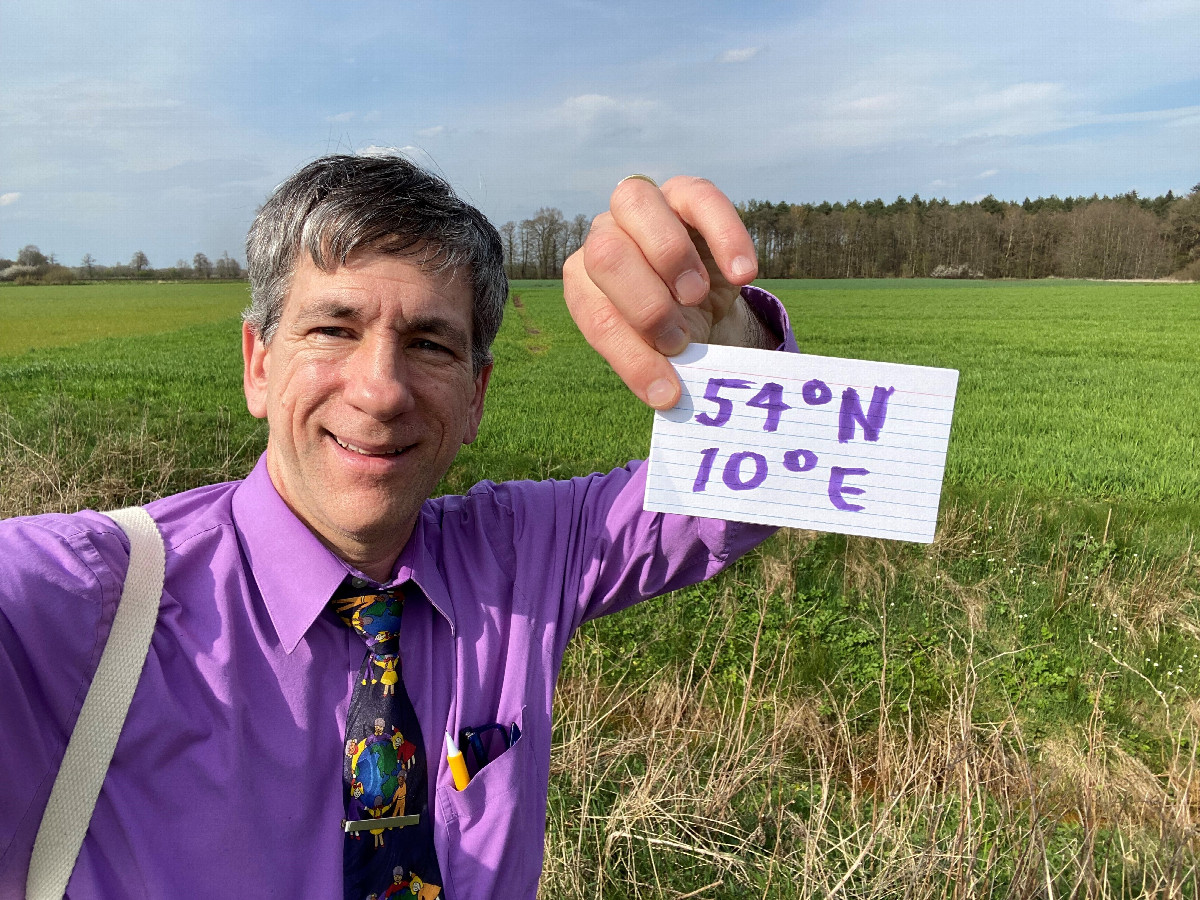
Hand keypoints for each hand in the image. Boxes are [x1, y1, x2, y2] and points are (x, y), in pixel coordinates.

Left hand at [563, 175, 765, 409]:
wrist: (705, 299)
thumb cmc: (674, 327)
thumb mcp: (660, 349)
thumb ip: (655, 361)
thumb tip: (671, 394)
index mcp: (584, 282)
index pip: (595, 317)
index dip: (631, 357)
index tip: (667, 392)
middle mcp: (603, 238)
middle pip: (605, 255)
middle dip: (645, 305)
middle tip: (679, 340)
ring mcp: (640, 208)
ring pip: (636, 205)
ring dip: (670, 257)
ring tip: (697, 297)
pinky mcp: (686, 192)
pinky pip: (701, 198)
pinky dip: (725, 236)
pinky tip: (744, 274)